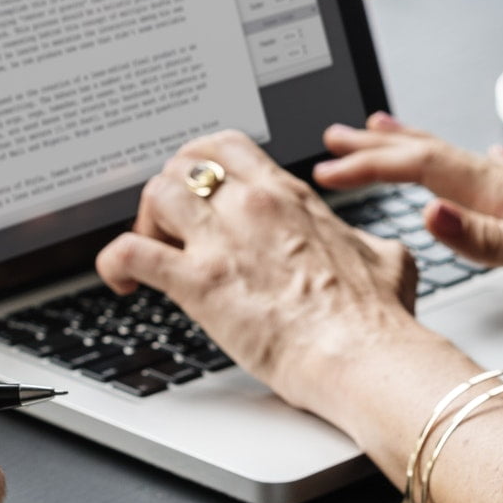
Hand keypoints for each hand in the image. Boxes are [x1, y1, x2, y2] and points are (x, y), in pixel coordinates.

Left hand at [95, 131, 424, 413]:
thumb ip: (370, 244)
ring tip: (155, 253)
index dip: (202, 165)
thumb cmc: (376, 319)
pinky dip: (114, 263)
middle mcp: (253, 206)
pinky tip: (122, 283)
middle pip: (184, 164)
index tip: (200, 193)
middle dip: (170, 191)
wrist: (364, 355)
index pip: (228, 147)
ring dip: (145, 221)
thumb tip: (378, 252)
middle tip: (174, 228)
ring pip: (156, 194)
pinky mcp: (198, 282)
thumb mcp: (387, 261)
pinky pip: (131, 252)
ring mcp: (223, 240)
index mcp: (290, 197)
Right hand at [314, 114, 502, 308]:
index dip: (373, 168)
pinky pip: (498, 174)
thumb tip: (427, 213)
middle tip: (336, 136)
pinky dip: (472, 165)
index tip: (328, 168)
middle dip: (382, 146)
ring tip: (388, 133)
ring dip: (419, 148)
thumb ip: (490, 238)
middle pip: (437, 155)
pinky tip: (484, 160)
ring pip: (462, 159)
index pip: (425, 173)